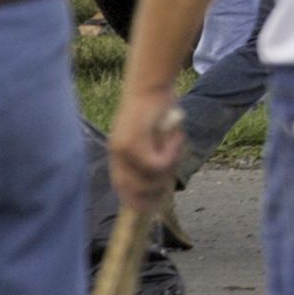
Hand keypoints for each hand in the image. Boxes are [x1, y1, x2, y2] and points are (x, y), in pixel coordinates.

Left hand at [109, 87, 185, 214]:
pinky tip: (177, 140)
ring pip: (147, 178)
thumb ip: (153, 152)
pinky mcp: (134, 145)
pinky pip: (156, 163)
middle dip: (149, 197)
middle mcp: (116, 155)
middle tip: (166, 193)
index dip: (134, 200)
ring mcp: (123, 151)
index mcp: (117, 154)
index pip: (121, 186)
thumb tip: (163, 175)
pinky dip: (171, 155)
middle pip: (130, 189)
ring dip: (167, 169)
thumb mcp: (152, 134)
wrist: (150, 85)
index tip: (149, 209)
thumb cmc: (155, 105)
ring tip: (177, 149)